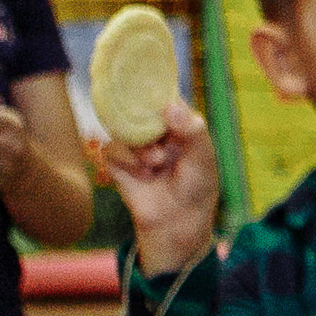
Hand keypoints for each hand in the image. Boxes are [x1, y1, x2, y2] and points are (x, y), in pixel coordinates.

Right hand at [106, 100, 218, 276]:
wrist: (177, 221)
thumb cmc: (196, 187)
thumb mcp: (203, 158)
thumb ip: (192, 130)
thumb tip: (170, 107)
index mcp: (177, 122)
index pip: (163, 96)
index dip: (158, 94)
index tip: (161, 101)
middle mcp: (153, 128)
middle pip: (137, 108)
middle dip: (149, 126)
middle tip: (163, 144)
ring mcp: (134, 142)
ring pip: (124, 127)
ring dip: (141, 147)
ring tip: (156, 164)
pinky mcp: (117, 159)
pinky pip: (112, 147)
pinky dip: (127, 161)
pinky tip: (143, 175)